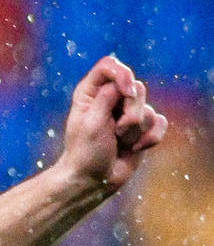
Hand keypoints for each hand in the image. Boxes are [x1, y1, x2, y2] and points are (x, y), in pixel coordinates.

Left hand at [57, 55, 167, 193]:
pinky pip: (160, 123)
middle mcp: (109, 98)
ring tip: (119, 142)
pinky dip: (150, 138)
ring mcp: (127, 113)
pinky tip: (135, 149)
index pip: (110, 65)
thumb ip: (107, 97)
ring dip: (136, 130)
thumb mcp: (92, 121)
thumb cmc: (86, 152)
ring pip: (148, 109)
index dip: (123, 74)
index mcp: (90, 92)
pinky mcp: (142, 128)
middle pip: (136, 87)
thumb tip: (125, 82)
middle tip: (116, 130)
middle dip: (131, 112)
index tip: (126, 91)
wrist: (93, 179)